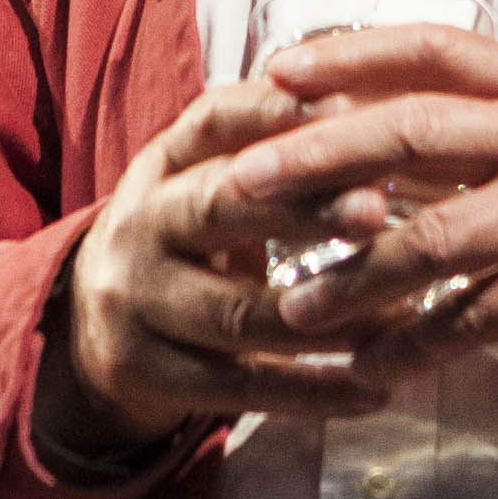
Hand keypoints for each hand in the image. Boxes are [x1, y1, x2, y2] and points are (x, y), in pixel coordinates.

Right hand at [36, 70, 449, 459]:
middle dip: (302, 209)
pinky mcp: (149, 373)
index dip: (275, 111)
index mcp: (164, 163)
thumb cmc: (189, 238)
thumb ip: (273, 150)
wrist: (96, 326)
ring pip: (237, 312)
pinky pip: (241, 387)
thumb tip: (381, 106)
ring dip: (326, 316)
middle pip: (219, 208)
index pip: (213, 121)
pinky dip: (313, 392)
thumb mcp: (207, 180)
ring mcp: (139, 302)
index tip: (349, 107)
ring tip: (401, 315)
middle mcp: (142, 224)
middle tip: (376, 209)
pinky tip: (375, 391)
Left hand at [212, 25, 497, 360]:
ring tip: (292, 308)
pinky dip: (412, 345)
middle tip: (243, 182)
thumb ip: (456, 114)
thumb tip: (332, 110)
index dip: (351, 55)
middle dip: (319, 158)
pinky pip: (470, 319)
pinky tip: (364, 365)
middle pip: (413, 136)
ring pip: (432, 241)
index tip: (278, 72)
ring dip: (353, 279)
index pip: (430, 52)